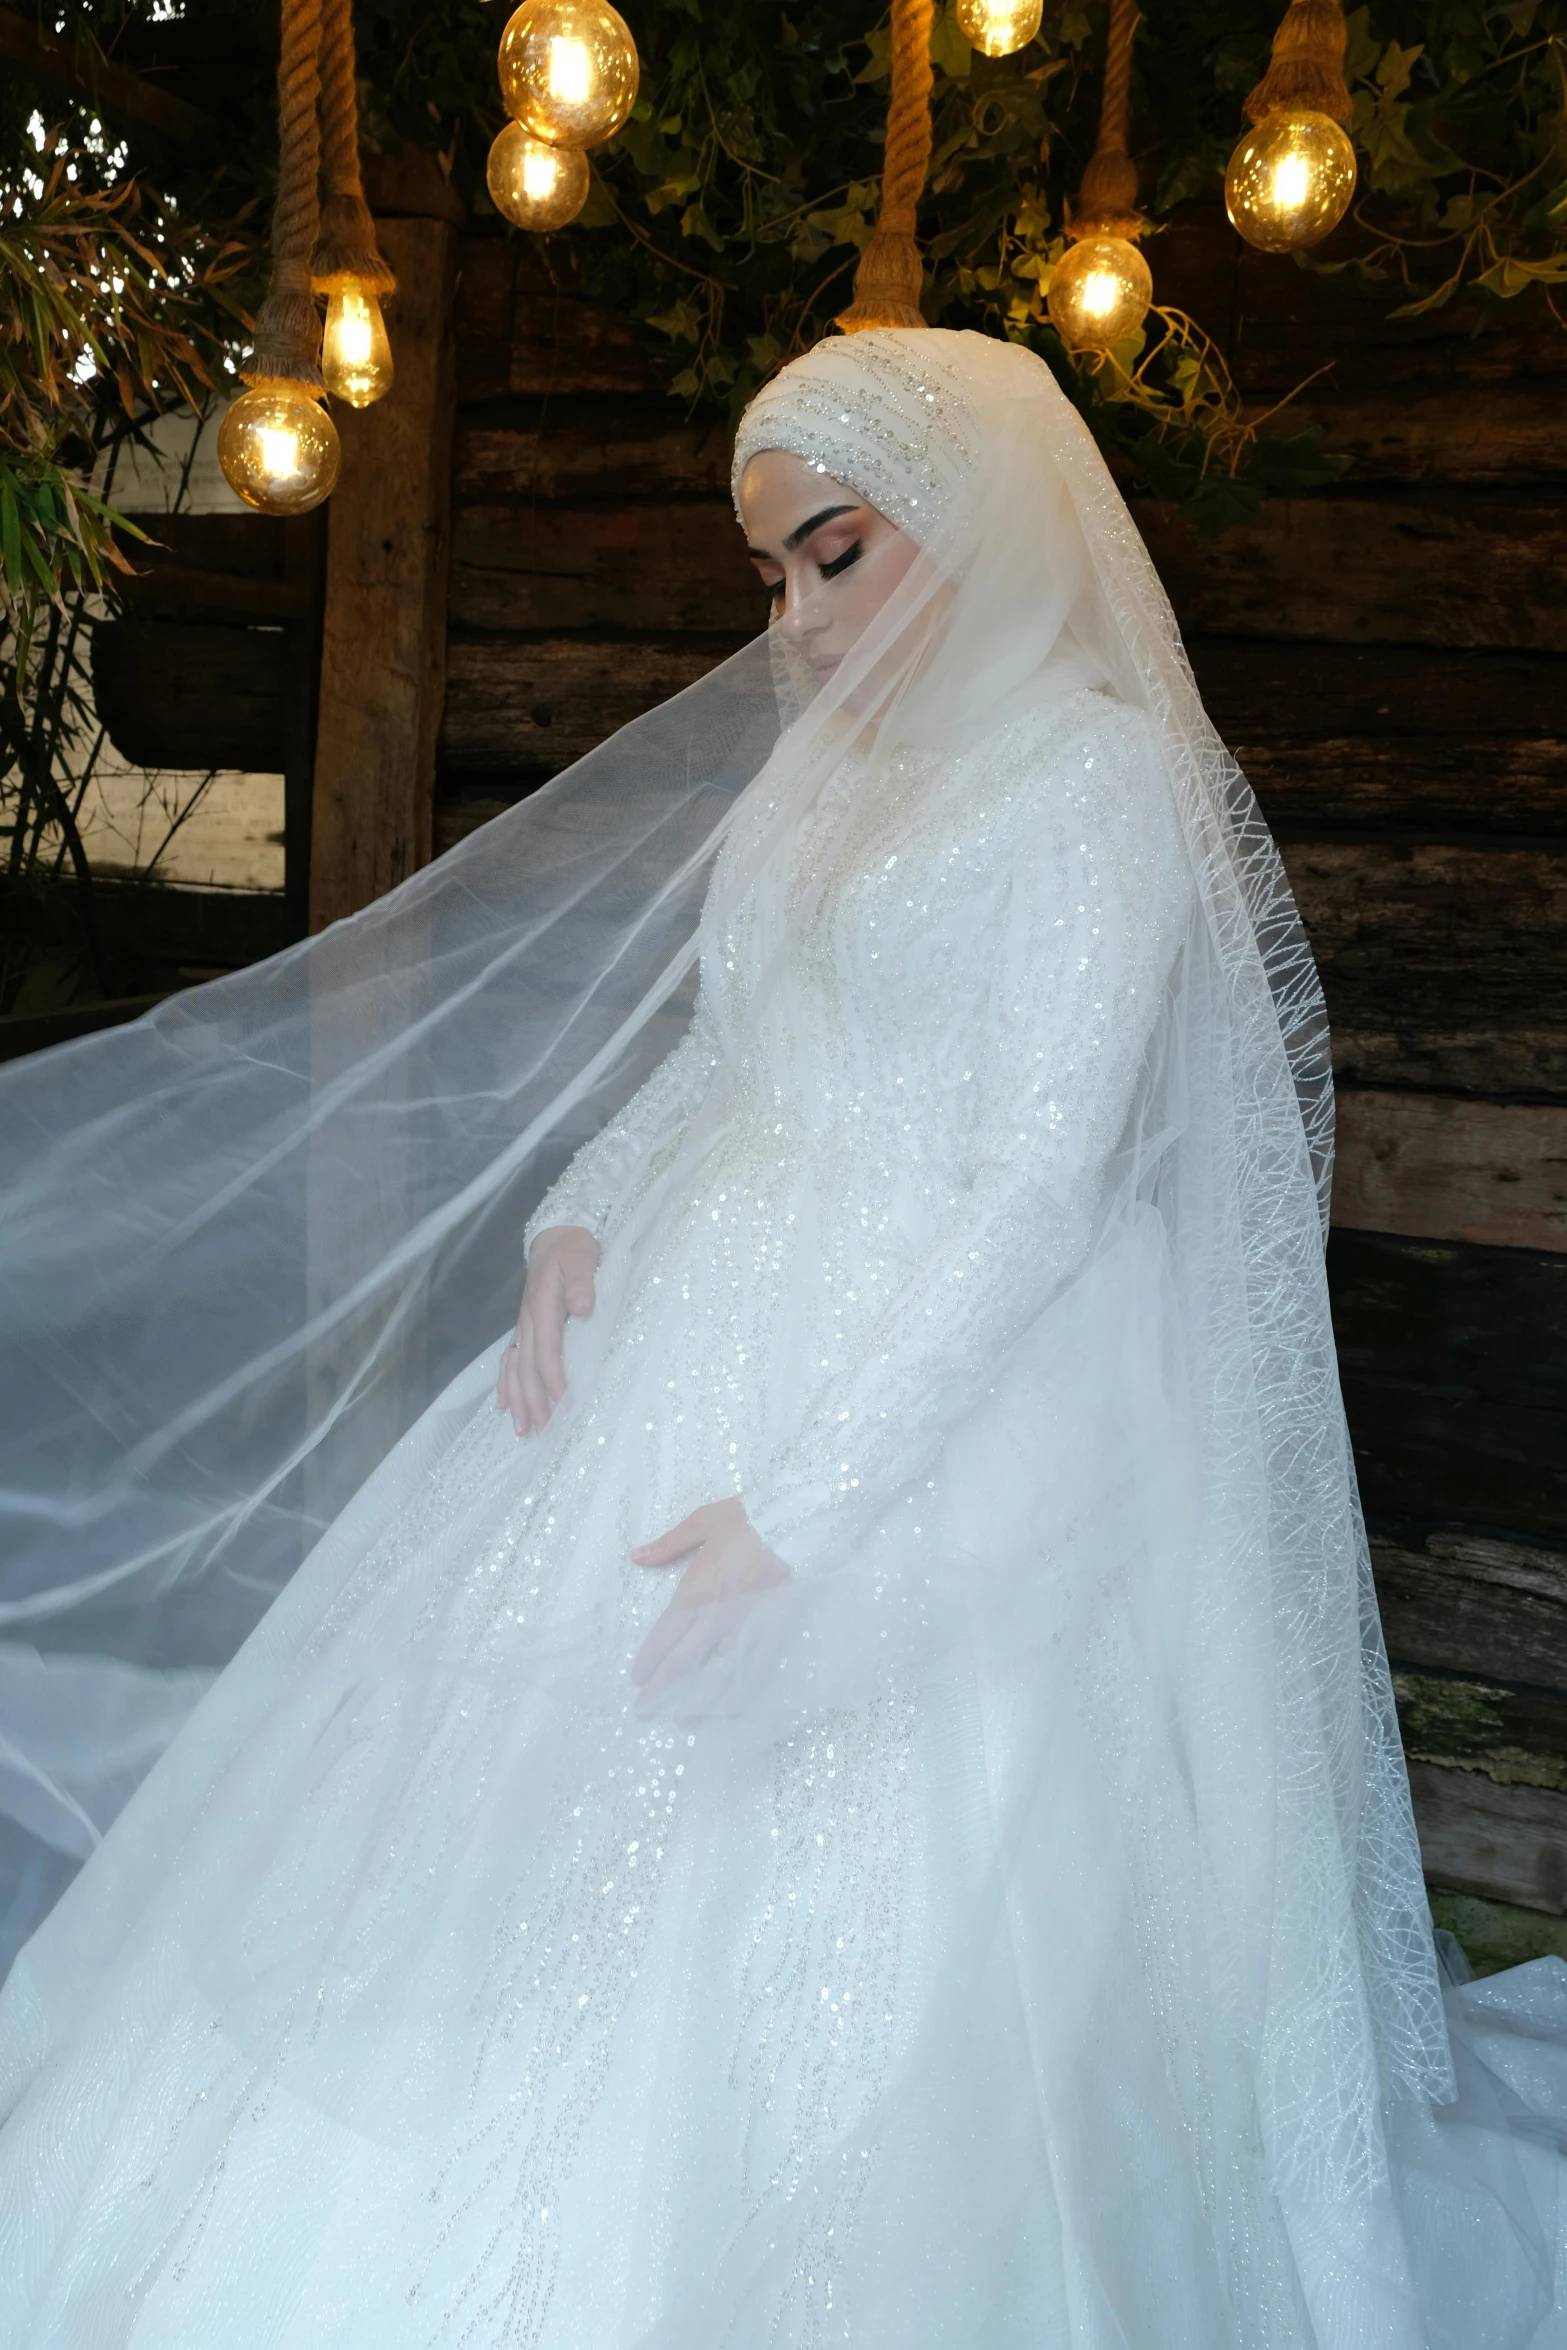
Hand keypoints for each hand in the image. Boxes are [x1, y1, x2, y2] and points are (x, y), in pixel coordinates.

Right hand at [497, 1224, 597, 1434]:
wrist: (556, 1235)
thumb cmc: (574, 1248)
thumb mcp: (582, 1258)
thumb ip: (582, 1282)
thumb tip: (583, 1307)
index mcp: (542, 1305)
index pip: (546, 1347)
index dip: (552, 1374)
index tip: (562, 1399)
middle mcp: (528, 1320)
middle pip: (526, 1365)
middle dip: (532, 1399)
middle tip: (541, 1429)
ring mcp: (523, 1325)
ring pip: (514, 1368)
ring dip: (517, 1399)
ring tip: (522, 1429)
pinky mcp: (524, 1328)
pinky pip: (509, 1359)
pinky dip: (505, 1384)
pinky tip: (504, 1405)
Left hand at [630, 1498, 787, 1701]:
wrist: (797, 1525)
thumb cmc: (750, 1519)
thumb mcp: (704, 1521)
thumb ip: (669, 1544)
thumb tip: (636, 1557)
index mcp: (696, 1590)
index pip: (665, 1633)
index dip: (649, 1659)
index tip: (636, 1680)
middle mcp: (716, 1616)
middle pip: (683, 1660)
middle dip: (661, 1689)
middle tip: (645, 1712)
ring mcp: (745, 1628)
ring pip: (716, 1673)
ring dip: (698, 1701)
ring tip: (684, 1722)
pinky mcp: (772, 1632)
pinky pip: (755, 1669)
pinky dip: (743, 1692)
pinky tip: (733, 1711)